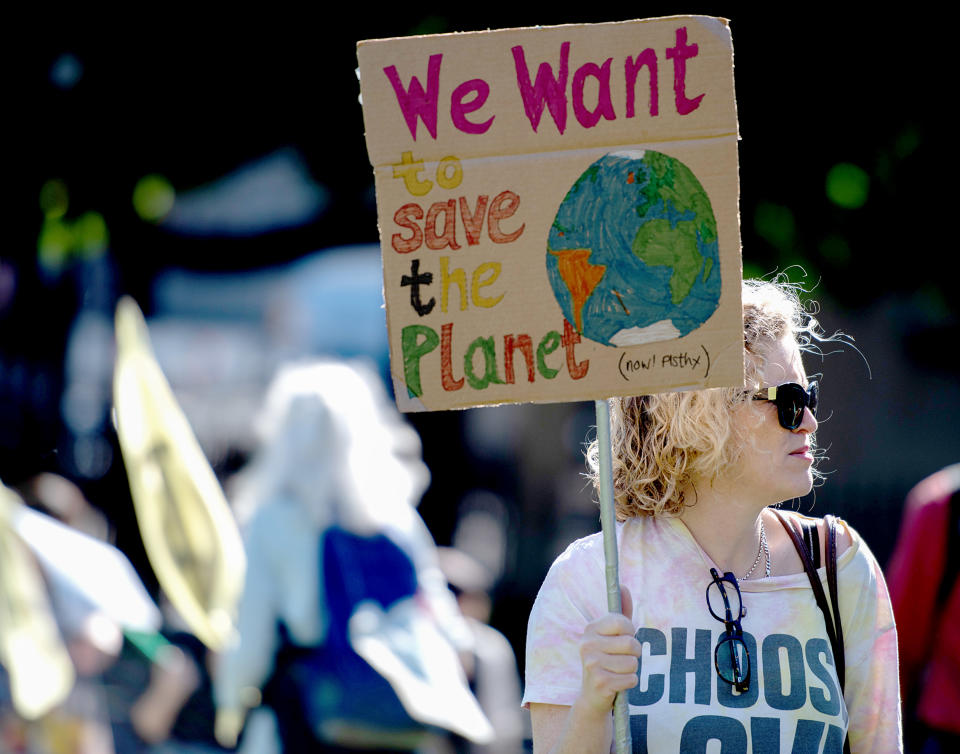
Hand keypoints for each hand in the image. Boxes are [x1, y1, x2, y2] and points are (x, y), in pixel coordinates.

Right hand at [577, 585, 640, 715]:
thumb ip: (621, 612)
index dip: (630, 631)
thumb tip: (624, 586)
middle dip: (634, 653)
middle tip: (624, 658)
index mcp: (591, 629)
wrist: (592, 694)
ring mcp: (592, 664)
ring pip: (633, 663)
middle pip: (630, 644)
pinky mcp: (600, 682)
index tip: (624, 638)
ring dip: (632, 669)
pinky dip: (630, 682)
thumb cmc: (607, 658)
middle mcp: (587, 644)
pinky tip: (618, 682)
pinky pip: (631, 679)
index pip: (622, 622)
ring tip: (619, 670)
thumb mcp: (612, 635)